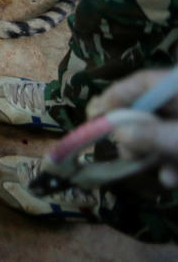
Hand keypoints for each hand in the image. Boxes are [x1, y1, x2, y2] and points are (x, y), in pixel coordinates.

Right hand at [88, 67, 177, 187]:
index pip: (142, 82)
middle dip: (132, 131)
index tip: (92, 116)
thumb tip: (117, 133)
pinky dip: (171, 162)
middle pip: (149, 109)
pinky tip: (170, 179)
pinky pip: (176, 147)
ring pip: (161, 132)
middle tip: (121, 149)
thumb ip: (154, 135)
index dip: (115, 96)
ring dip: (151, 153)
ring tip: (147, 169)